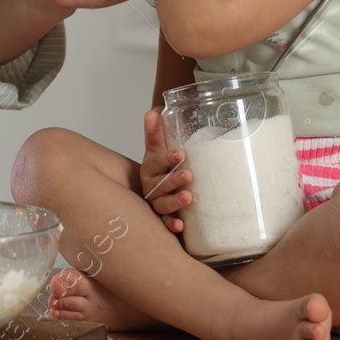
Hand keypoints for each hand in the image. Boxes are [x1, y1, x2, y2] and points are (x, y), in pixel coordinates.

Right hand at [139, 109, 192, 233]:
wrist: (160, 186)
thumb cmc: (162, 166)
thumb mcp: (158, 148)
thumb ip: (156, 132)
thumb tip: (152, 112)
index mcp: (150, 167)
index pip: (157, 161)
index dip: (167, 158)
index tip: (181, 154)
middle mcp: (151, 186)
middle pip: (160, 184)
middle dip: (173, 180)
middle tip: (188, 175)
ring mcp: (156, 203)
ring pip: (162, 204)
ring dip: (174, 202)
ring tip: (188, 198)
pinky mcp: (164, 218)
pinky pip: (165, 223)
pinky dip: (171, 225)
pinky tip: (180, 226)